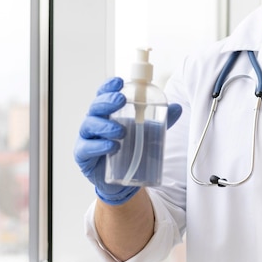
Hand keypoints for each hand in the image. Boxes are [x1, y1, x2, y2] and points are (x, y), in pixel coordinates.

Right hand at [74, 77, 182, 204]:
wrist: (122, 179)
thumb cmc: (131, 149)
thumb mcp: (148, 133)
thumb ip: (161, 121)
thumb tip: (177, 107)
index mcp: (108, 113)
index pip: (104, 95)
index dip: (109, 87)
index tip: (119, 81)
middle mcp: (95, 122)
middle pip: (95, 107)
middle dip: (107, 101)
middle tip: (120, 100)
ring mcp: (87, 139)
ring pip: (90, 126)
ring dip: (105, 126)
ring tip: (121, 132)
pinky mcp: (84, 156)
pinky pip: (87, 148)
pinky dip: (99, 146)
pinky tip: (112, 147)